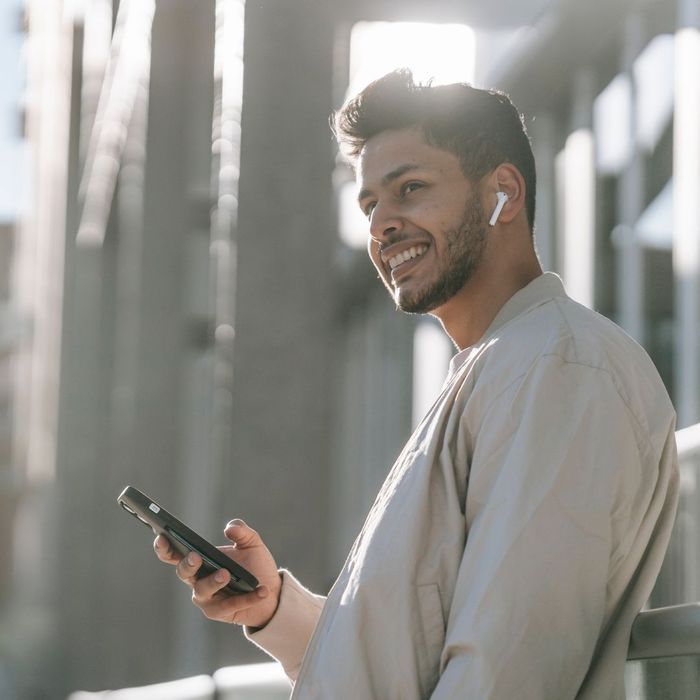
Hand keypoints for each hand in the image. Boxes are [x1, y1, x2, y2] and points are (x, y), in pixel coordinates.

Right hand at [154, 519, 281, 628]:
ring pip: (202, 591)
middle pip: (184, 573)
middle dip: (187, 565)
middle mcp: (197, 579)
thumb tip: (229, 528)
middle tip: (196, 556)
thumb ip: (242, 532)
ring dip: (213, 582)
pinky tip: (261, 590)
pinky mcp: (219, 612)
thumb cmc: (254, 565)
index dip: (164, 547)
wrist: (271, 590)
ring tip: (226, 573)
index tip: (162, 536)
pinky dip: (247, 597)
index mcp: (200, 559)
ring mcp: (206, 598)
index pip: (175, 554)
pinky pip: (230, 605)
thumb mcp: (251, 543)